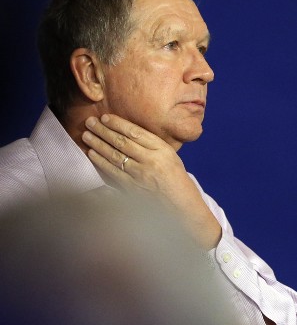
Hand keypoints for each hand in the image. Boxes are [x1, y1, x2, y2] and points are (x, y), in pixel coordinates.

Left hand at [82, 114, 221, 248]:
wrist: (181, 206)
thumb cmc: (177, 180)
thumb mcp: (171, 157)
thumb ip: (152, 146)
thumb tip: (127, 134)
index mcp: (163, 150)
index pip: (136, 132)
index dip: (118, 124)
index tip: (105, 117)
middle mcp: (151, 161)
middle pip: (122, 142)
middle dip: (104, 131)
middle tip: (90, 122)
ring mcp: (140, 175)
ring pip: (114, 155)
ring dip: (98, 144)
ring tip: (87, 135)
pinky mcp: (132, 188)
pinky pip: (112, 172)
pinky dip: (100, 161)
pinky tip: (92, 153)